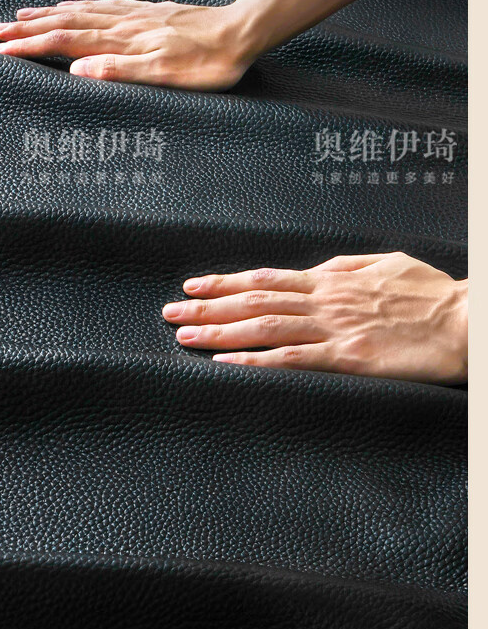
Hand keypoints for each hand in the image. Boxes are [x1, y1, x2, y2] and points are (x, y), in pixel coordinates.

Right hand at [0, 0, 263, 89]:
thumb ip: (120, 72)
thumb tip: (77, 71)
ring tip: (22, 14)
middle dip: (28, 29)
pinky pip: (104, 5)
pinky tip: (74, 5)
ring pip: (82, 12)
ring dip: (48, 14)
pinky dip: (79, 6)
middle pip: (66, 24)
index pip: (65, 42)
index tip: (0, 50)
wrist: (242, 31)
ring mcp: (135, 15)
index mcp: (122, 43)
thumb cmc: (208, 63)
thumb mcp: (166, 77)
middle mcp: (123, 25)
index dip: (31, 47)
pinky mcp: (149, 11)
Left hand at [162, 252, 467, 383]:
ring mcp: (334, 328)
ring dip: (220, 331)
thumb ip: (347, 267)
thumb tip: (317, 269)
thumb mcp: (386, 265)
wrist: (465, 322)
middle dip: (208, 307)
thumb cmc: (431, 294)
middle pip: (254, 302)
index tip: (193, 286)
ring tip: (185, 337)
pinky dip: (256, 360)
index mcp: (332, 280)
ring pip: (264, 327)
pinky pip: (294, 359)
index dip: (225, 283)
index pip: (266, 280)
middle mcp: (325, 300)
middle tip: (170, 313)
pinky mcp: (348, 357)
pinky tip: (227, 363)